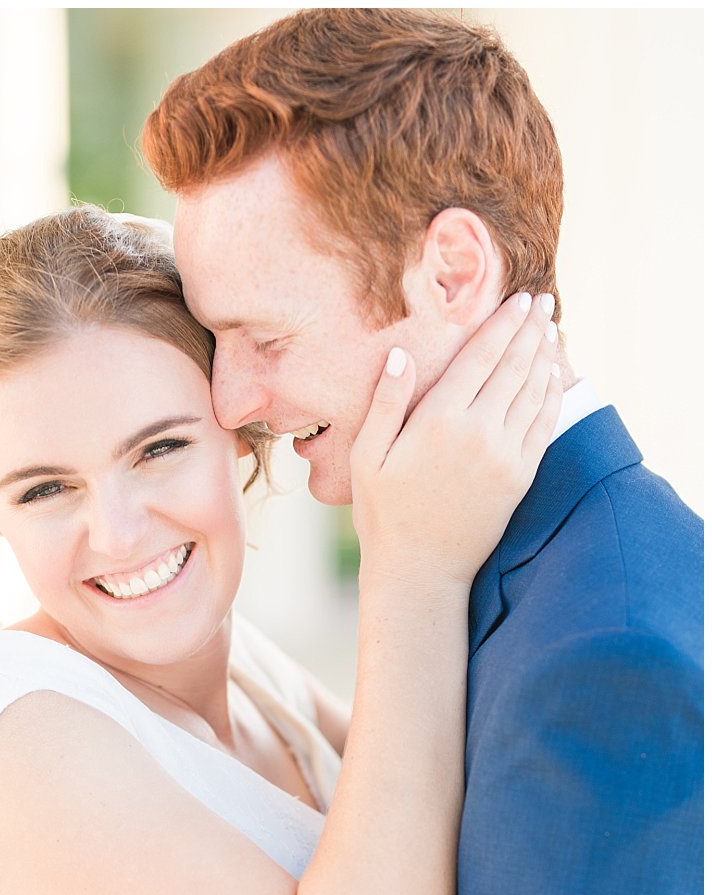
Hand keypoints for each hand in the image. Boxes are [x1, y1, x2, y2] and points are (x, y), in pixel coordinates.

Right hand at [349, 290, 564, 589]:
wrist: (419, 570)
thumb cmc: (382, 513)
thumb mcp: (366, 458)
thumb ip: (385, 404)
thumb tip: (400, 354)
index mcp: (438, 422)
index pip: (480, 357)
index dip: (502, 324)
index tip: (517, 300)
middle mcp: (478, 432)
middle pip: (514, 366)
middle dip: (530, 329)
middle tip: (542, 302)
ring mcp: (505, 454)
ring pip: (535, 390)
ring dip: (546, 354)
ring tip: (550, 329)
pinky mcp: (521, 475)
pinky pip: (545, 422)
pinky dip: (553, 391)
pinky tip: (553, 374)